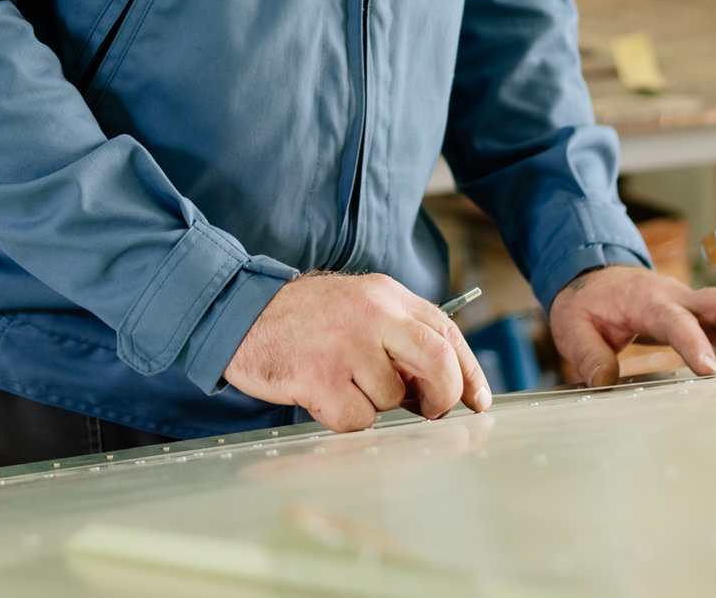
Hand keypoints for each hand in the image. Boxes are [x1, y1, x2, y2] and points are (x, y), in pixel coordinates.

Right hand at [224, 272, 491, 431]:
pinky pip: (357, 419)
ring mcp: (346, 345)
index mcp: (385, 295)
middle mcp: (372, 314)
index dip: (469, 372)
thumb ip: (398, 335)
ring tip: (339, 382)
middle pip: (439, 362)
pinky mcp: (320, 376)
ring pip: (392, 399)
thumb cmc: (302, 320)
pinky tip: (319, 393)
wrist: (238, 314)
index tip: (477, 401)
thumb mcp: (357, 308)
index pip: (446, 332)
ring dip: (371, 404)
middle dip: (443, 396)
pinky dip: (342, 418)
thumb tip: (440, 387)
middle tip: (430, 410)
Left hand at [547, 264, 715, 386]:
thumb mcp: (571, 326)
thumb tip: (603, 382)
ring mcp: (697, 307)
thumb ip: (587, 354)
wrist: (593, 276)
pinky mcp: (707, 318)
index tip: (709, 371)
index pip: (675, 319)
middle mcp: (679, 298)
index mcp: (646, 300)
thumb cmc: (586, 303)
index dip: (694, 342)